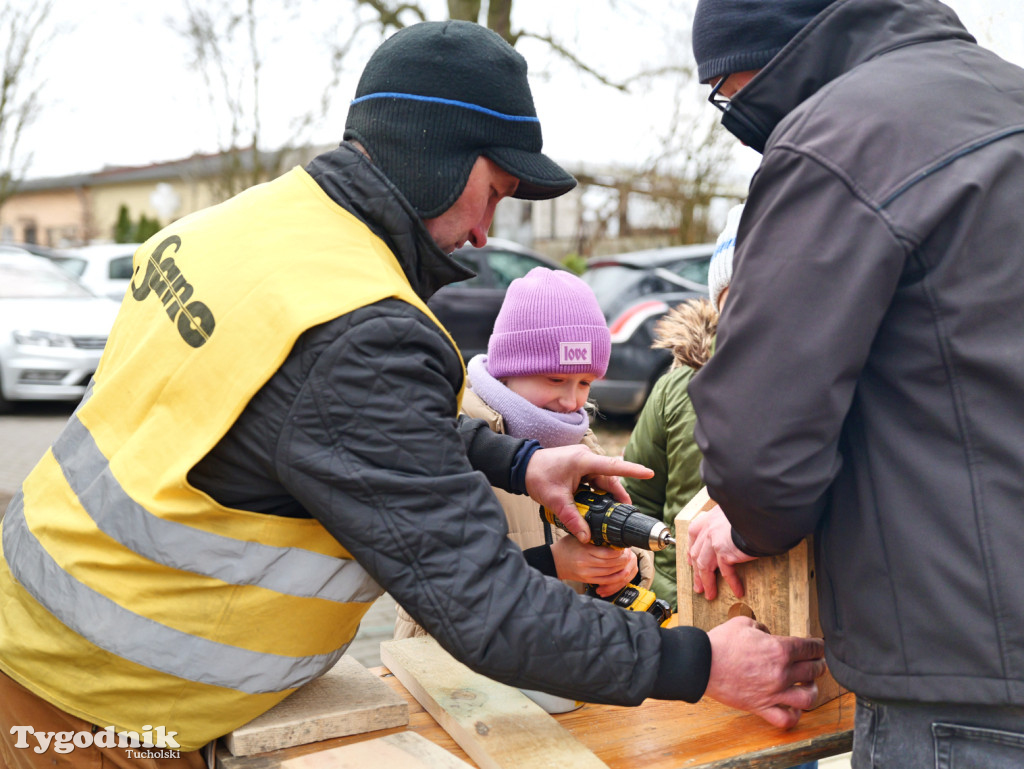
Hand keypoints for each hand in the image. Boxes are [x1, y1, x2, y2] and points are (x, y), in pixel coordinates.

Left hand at [525, 445, 653, 542]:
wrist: (521, 466)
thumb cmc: (537, 477)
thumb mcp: (555, 501)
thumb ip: (572, 519)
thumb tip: (585, 537)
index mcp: (583, 461)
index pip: (613, 466)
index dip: (633, 470)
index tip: (649, 473)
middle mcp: (586, 459)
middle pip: (609, 478)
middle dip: (617, 495)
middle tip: (625, 512)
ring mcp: (582, 463)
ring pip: (602, 481)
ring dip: (606, 495)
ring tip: (611, 513)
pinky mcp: (578, 468)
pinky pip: (593, 481)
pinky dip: (596, 493)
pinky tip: (596, 506)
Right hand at [550, 537, 637, 596]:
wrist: (554, 561)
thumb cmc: (566, 547)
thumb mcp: (577, 537)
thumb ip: (591, 535)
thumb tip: (609, 535)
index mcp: (584, 551)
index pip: (607, 553)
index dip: (618, 551)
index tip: (623, 546)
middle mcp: (586, 564)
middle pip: (611, 564)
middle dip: (623, 559)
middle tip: (628, 553)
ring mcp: (587, 573)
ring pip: (610, 573)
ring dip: (621, 568)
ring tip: (626, 561)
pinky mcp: (587, 580)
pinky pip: (605, 581)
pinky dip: (615, 577)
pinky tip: (621, 572)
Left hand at [687, 504, 754, 599]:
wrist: (761, 513)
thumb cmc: (753, 513)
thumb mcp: (736, 513)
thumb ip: (729, 522)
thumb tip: (735, 532)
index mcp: (711, 518)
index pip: (695, 533)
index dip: (692, 548)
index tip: (691, 560)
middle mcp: (709, 528)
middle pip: (697, 554)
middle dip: (696, 572)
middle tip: (698, 585)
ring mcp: (714, 541)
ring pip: (705, 566)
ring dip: (707, 582)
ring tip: (709, 594)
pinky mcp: (724, 552)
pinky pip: (726, 572)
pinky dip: (733, 583)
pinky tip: (738, 591)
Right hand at [705, 617, 826, 728]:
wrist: (701, 663)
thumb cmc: (720, 642)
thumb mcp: (744, 623)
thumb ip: (763, 627)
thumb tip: (769, 634)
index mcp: (779, 649)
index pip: (811, 648)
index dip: (819, 646)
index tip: (818, 646)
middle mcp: (781, 673)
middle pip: (814, 671)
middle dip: (819, 664)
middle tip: (817, 662)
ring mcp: (773, 692)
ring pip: (808, 698)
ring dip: (813, 690)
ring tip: (808, 685)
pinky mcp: (761, 706)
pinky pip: (786, 719)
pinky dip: (795, 715)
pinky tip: (793, 707)